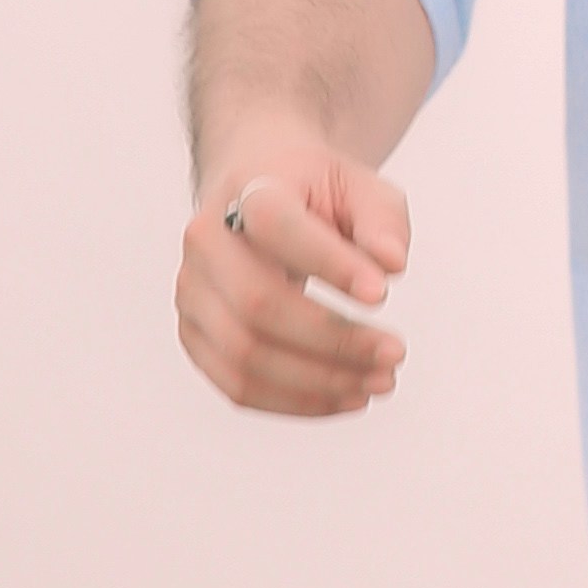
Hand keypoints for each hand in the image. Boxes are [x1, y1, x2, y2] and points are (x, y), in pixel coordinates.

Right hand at [174, 136, 409, 418]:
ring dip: (318, 381)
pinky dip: (296, 401)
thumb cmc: (314, 193)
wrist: (255, 193)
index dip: (328, 264)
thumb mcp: (359, 186)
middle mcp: (206, 241)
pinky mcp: (195, 335)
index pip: (276, 226)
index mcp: (248, 190)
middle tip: (395, 353)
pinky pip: (237, 385)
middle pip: (256, 304)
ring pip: (243, 355)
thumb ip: (381, 220)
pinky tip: (346, 396)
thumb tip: (391, 263)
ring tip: (379, 382)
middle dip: (332, 340)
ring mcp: (192, 292)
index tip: (383, 293)